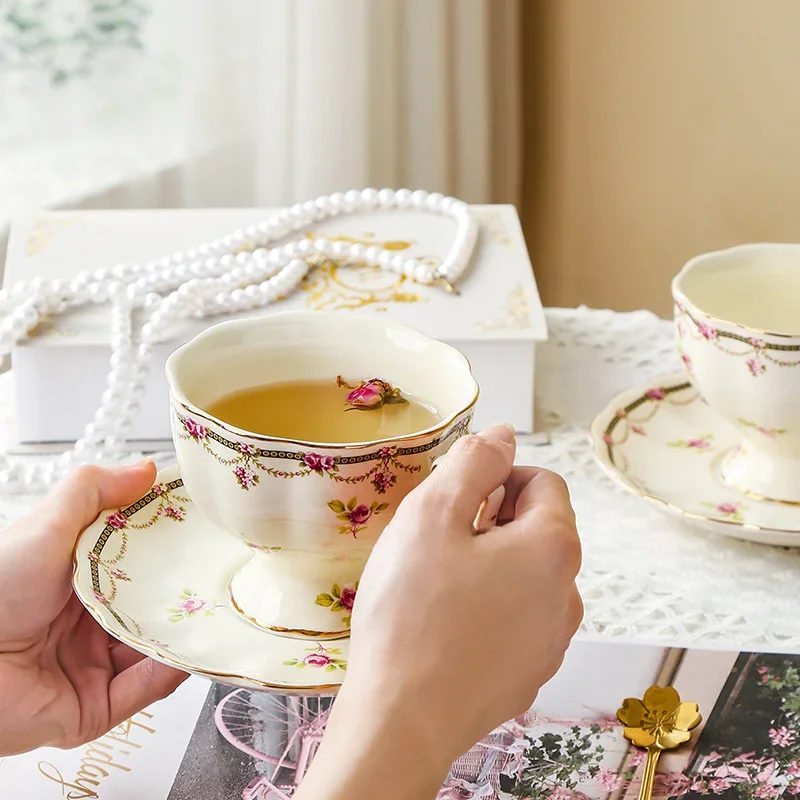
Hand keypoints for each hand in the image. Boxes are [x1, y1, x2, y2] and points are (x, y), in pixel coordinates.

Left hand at [0, 463, 188, 755]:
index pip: (140, 562)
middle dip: (187, 594)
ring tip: (217, 614)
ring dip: (186, 635)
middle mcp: (89, 623)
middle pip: (153, 608)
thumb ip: (93, 491)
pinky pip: (142, 691)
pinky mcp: (93, 707)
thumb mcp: (45, 527)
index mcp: (80, 580)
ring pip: (155, 651)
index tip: (206, 532)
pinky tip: (188, 653)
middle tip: (222, 574)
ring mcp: (92, 665)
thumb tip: (146, 467)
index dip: (173, 547)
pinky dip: (168, 673)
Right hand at [297, 424, 582, 799]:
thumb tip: (503, 434)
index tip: (455, 499)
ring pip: (525, 575)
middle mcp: (567, 594)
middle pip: (537, 529)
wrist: (402, 719)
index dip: (497, 478)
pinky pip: (515, 618)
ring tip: (437, 584)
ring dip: (488, 565)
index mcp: (553, 548)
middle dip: (490, 521)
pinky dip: (487, 607)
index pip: (544, 482)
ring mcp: (551, 641)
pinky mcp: (528, 673)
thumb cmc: (412, 612)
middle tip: (438, 540)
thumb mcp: (432, 515)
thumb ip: (473, 463)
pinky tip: (444, 624)